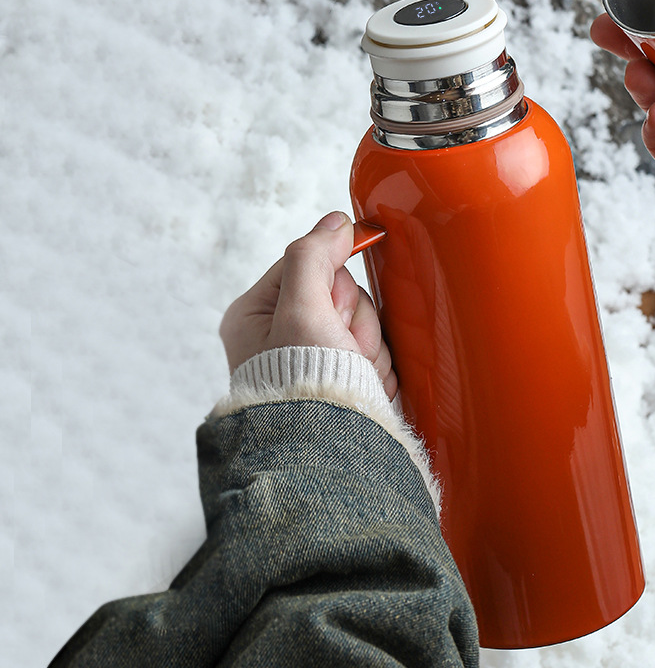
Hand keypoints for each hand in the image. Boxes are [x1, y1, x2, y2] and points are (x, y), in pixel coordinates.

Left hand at [219, 211, 396, 397]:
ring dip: (368, 347)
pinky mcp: (341, 377)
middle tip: (341, 349)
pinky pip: (374, 349)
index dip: (332, 285)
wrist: (328, 456)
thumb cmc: (303, 386)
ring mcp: (313, 358)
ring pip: (363, 321)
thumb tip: (335, 221)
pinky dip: (376, 368)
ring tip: (353, 374)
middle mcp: (281, 335)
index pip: (308, 264)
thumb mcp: (302, 309)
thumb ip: (314, 255)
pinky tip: (364, 388)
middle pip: (342, 293)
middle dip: (353, 322)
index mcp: (256, 315)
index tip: (334, 310)